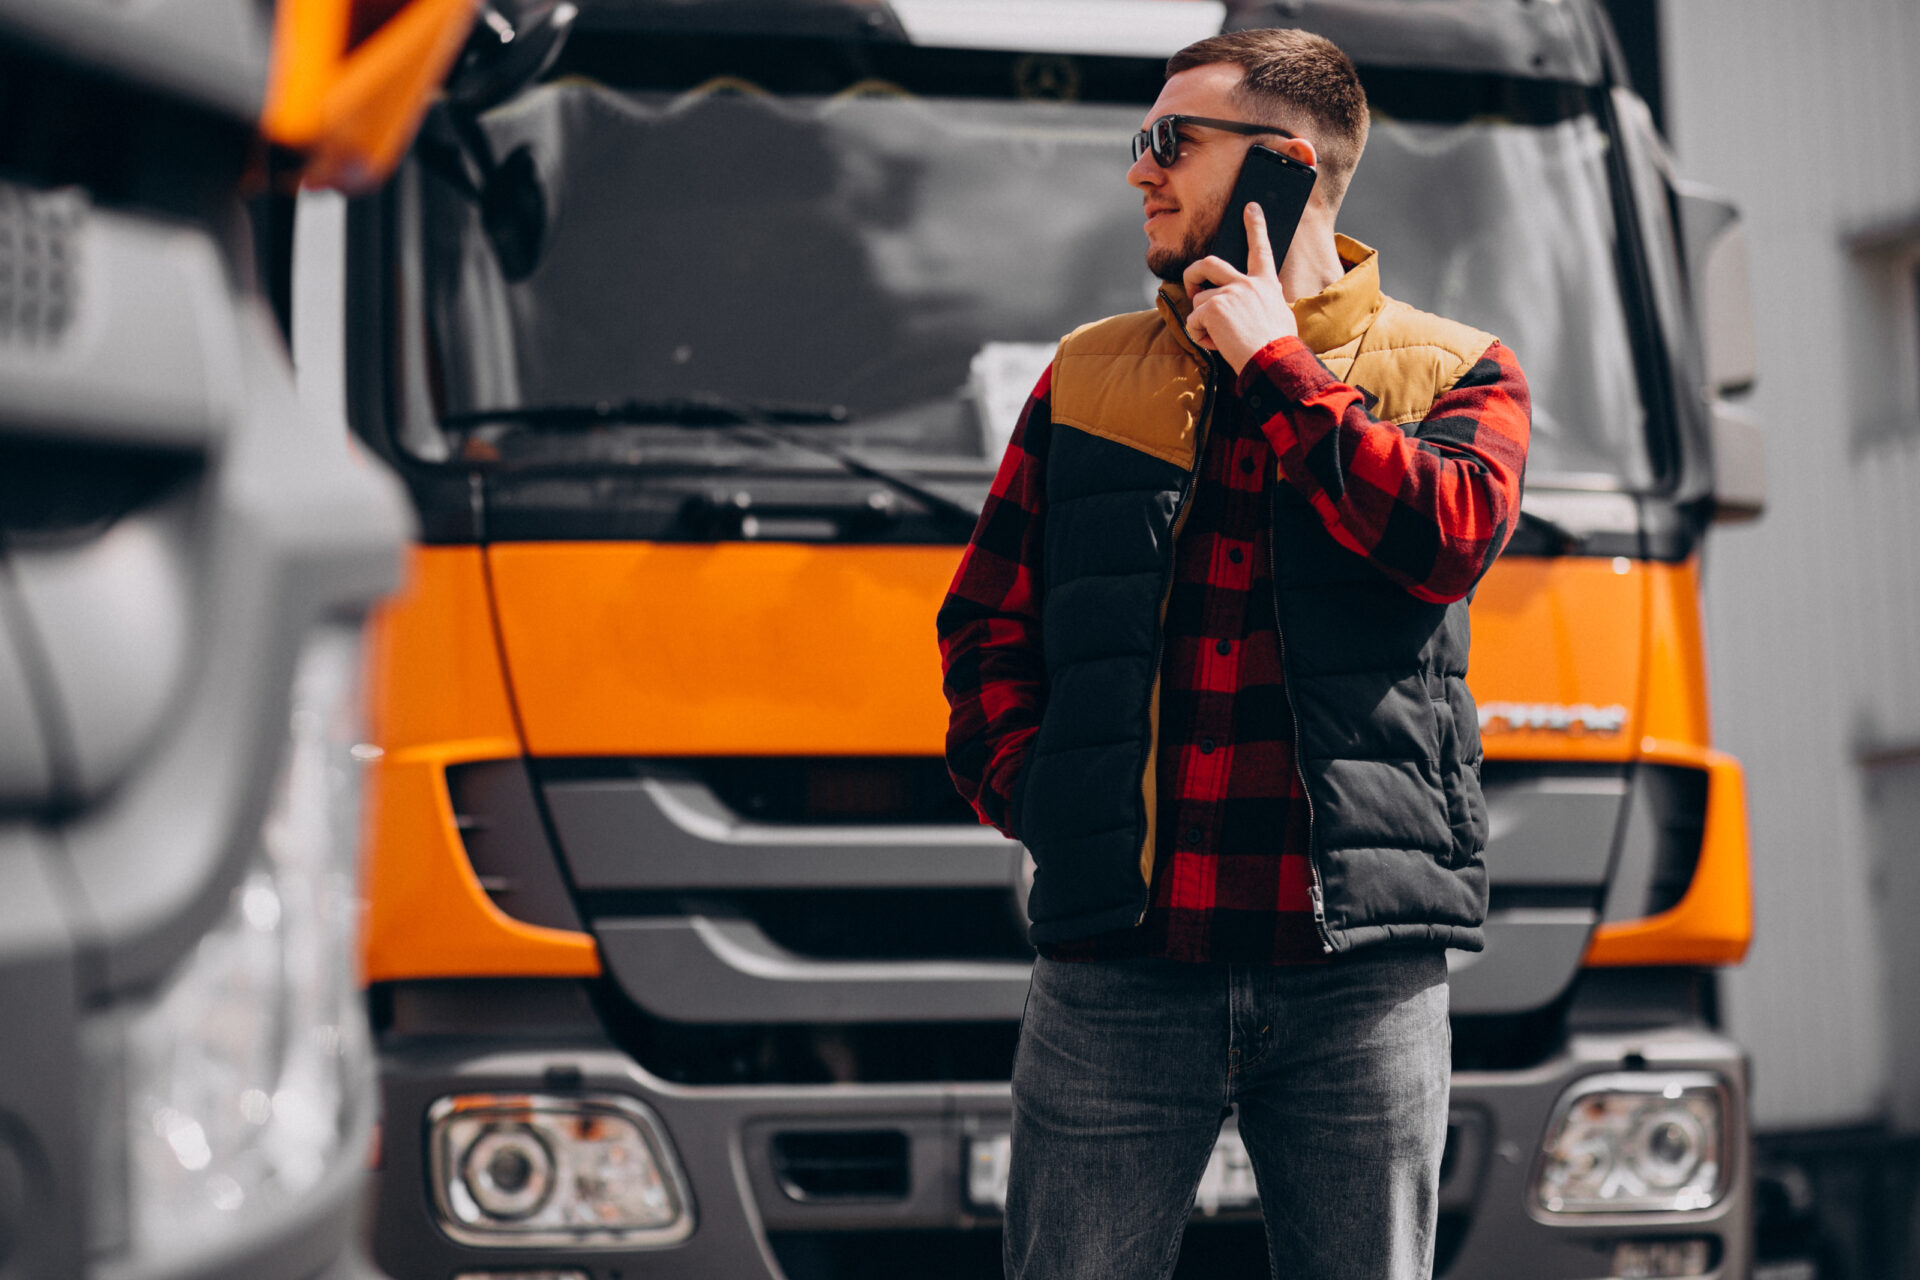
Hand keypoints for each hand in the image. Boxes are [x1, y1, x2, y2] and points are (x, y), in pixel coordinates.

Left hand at [1181, 201, 1296, 373]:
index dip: (1255, 226)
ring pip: (1198, 301)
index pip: (1260, 249)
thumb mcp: (1280, 315)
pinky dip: (1200, 336)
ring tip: (1222, 338)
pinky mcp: (1212, 307)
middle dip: (1193, 272)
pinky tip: (1218, 344)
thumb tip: (1257, 302)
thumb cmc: (1279, 346)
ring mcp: (1228, 293)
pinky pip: (1193, 321)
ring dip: (1202, 322)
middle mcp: (1246, 283)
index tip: (1250, 207)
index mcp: (1265, 284)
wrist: (1275, 361)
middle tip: (1191, 285)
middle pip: (1209, 263)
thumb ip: (1264, 302)